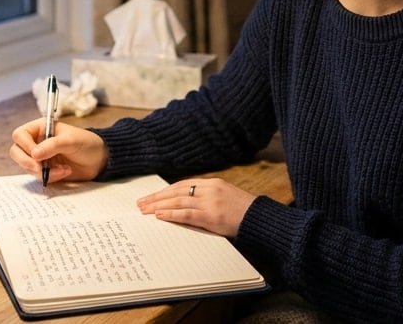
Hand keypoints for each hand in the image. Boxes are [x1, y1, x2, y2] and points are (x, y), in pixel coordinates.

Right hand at [9, 118, 107, 182]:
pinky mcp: (45, 170)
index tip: (37, 154)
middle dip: (27, 162)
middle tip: (40, 168)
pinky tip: (65, 171)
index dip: (25, 146)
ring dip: (43, 171)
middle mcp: (36, 142)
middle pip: (16, 152)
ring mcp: (40, 157)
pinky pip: (38, 177)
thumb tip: (34, 154)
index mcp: (40, 128)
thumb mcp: (70, 140)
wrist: (99, 159)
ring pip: (27, 167)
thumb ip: (52, 145)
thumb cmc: (86, 143)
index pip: (20, 135)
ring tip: (63, 168)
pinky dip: (51, 177)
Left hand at [136, 178, 255, 237]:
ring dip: (159, 206)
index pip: (182, 184)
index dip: (165, 190)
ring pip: (178, 201)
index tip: (152, 196)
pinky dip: (171, 214)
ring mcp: (210, 202)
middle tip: (141, 203)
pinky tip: (160, 216)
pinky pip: (187, 214)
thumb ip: (208, 197)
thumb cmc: (244, 212)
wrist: (261, 220)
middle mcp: (210, 189)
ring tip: (145, 210)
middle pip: (176, 191)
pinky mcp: (212, 216)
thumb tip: (186, 204)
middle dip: (157, 198)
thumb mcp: (226, 197)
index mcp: (213, 183)